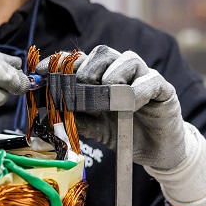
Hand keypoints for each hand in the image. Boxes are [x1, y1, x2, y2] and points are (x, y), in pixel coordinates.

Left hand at [38, 46, 205, 205]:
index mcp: (102, 77)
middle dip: (88, 67)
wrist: (156, 153)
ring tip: (107, 98)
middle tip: (83, 87)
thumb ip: (75, 118)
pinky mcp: (164, 90)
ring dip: (113, 75)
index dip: (62, 62)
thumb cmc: (125, 134)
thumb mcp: (94, 127)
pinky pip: (152, 80)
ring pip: (129, 58)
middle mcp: (123, 72)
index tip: (41, 71)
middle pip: (104, 52)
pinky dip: (138, 90)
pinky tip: (130, 105)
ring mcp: (144, 78)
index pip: (82, 60)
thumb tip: (48, 112)